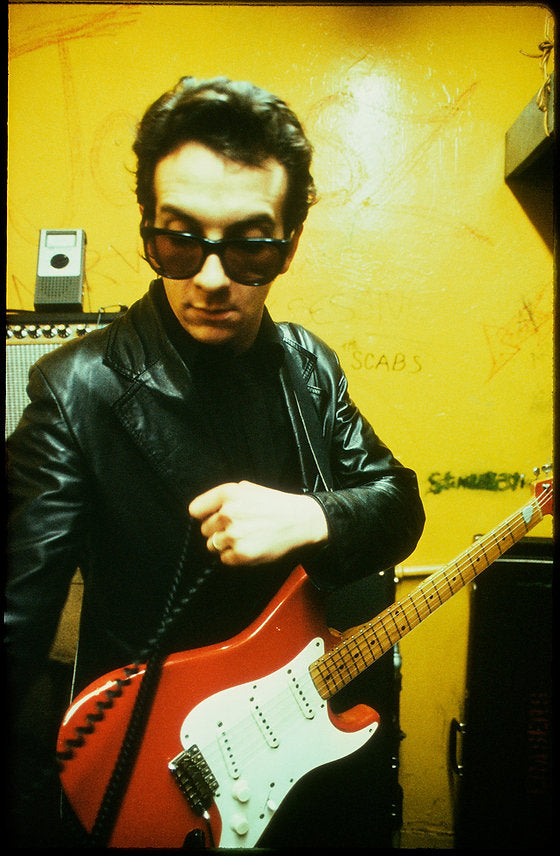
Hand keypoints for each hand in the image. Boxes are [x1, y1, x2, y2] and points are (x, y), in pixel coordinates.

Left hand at [188, 481, 328, 565]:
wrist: (300, 520)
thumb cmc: (275, 504)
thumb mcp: (250, 488)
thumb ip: (226, 495)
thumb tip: (205, 507)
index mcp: (228, 494)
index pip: (195, 510)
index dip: (203, 515)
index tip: (210, 518)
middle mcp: (227, 513)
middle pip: (204, 529)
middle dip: (217, 530)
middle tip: (235, 529)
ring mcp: (234, 535)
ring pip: (212, 545)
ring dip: (224, 544)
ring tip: (243, 538)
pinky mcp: (241, 554)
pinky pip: (224, 559)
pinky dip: (233, 556)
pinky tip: (248, 547)